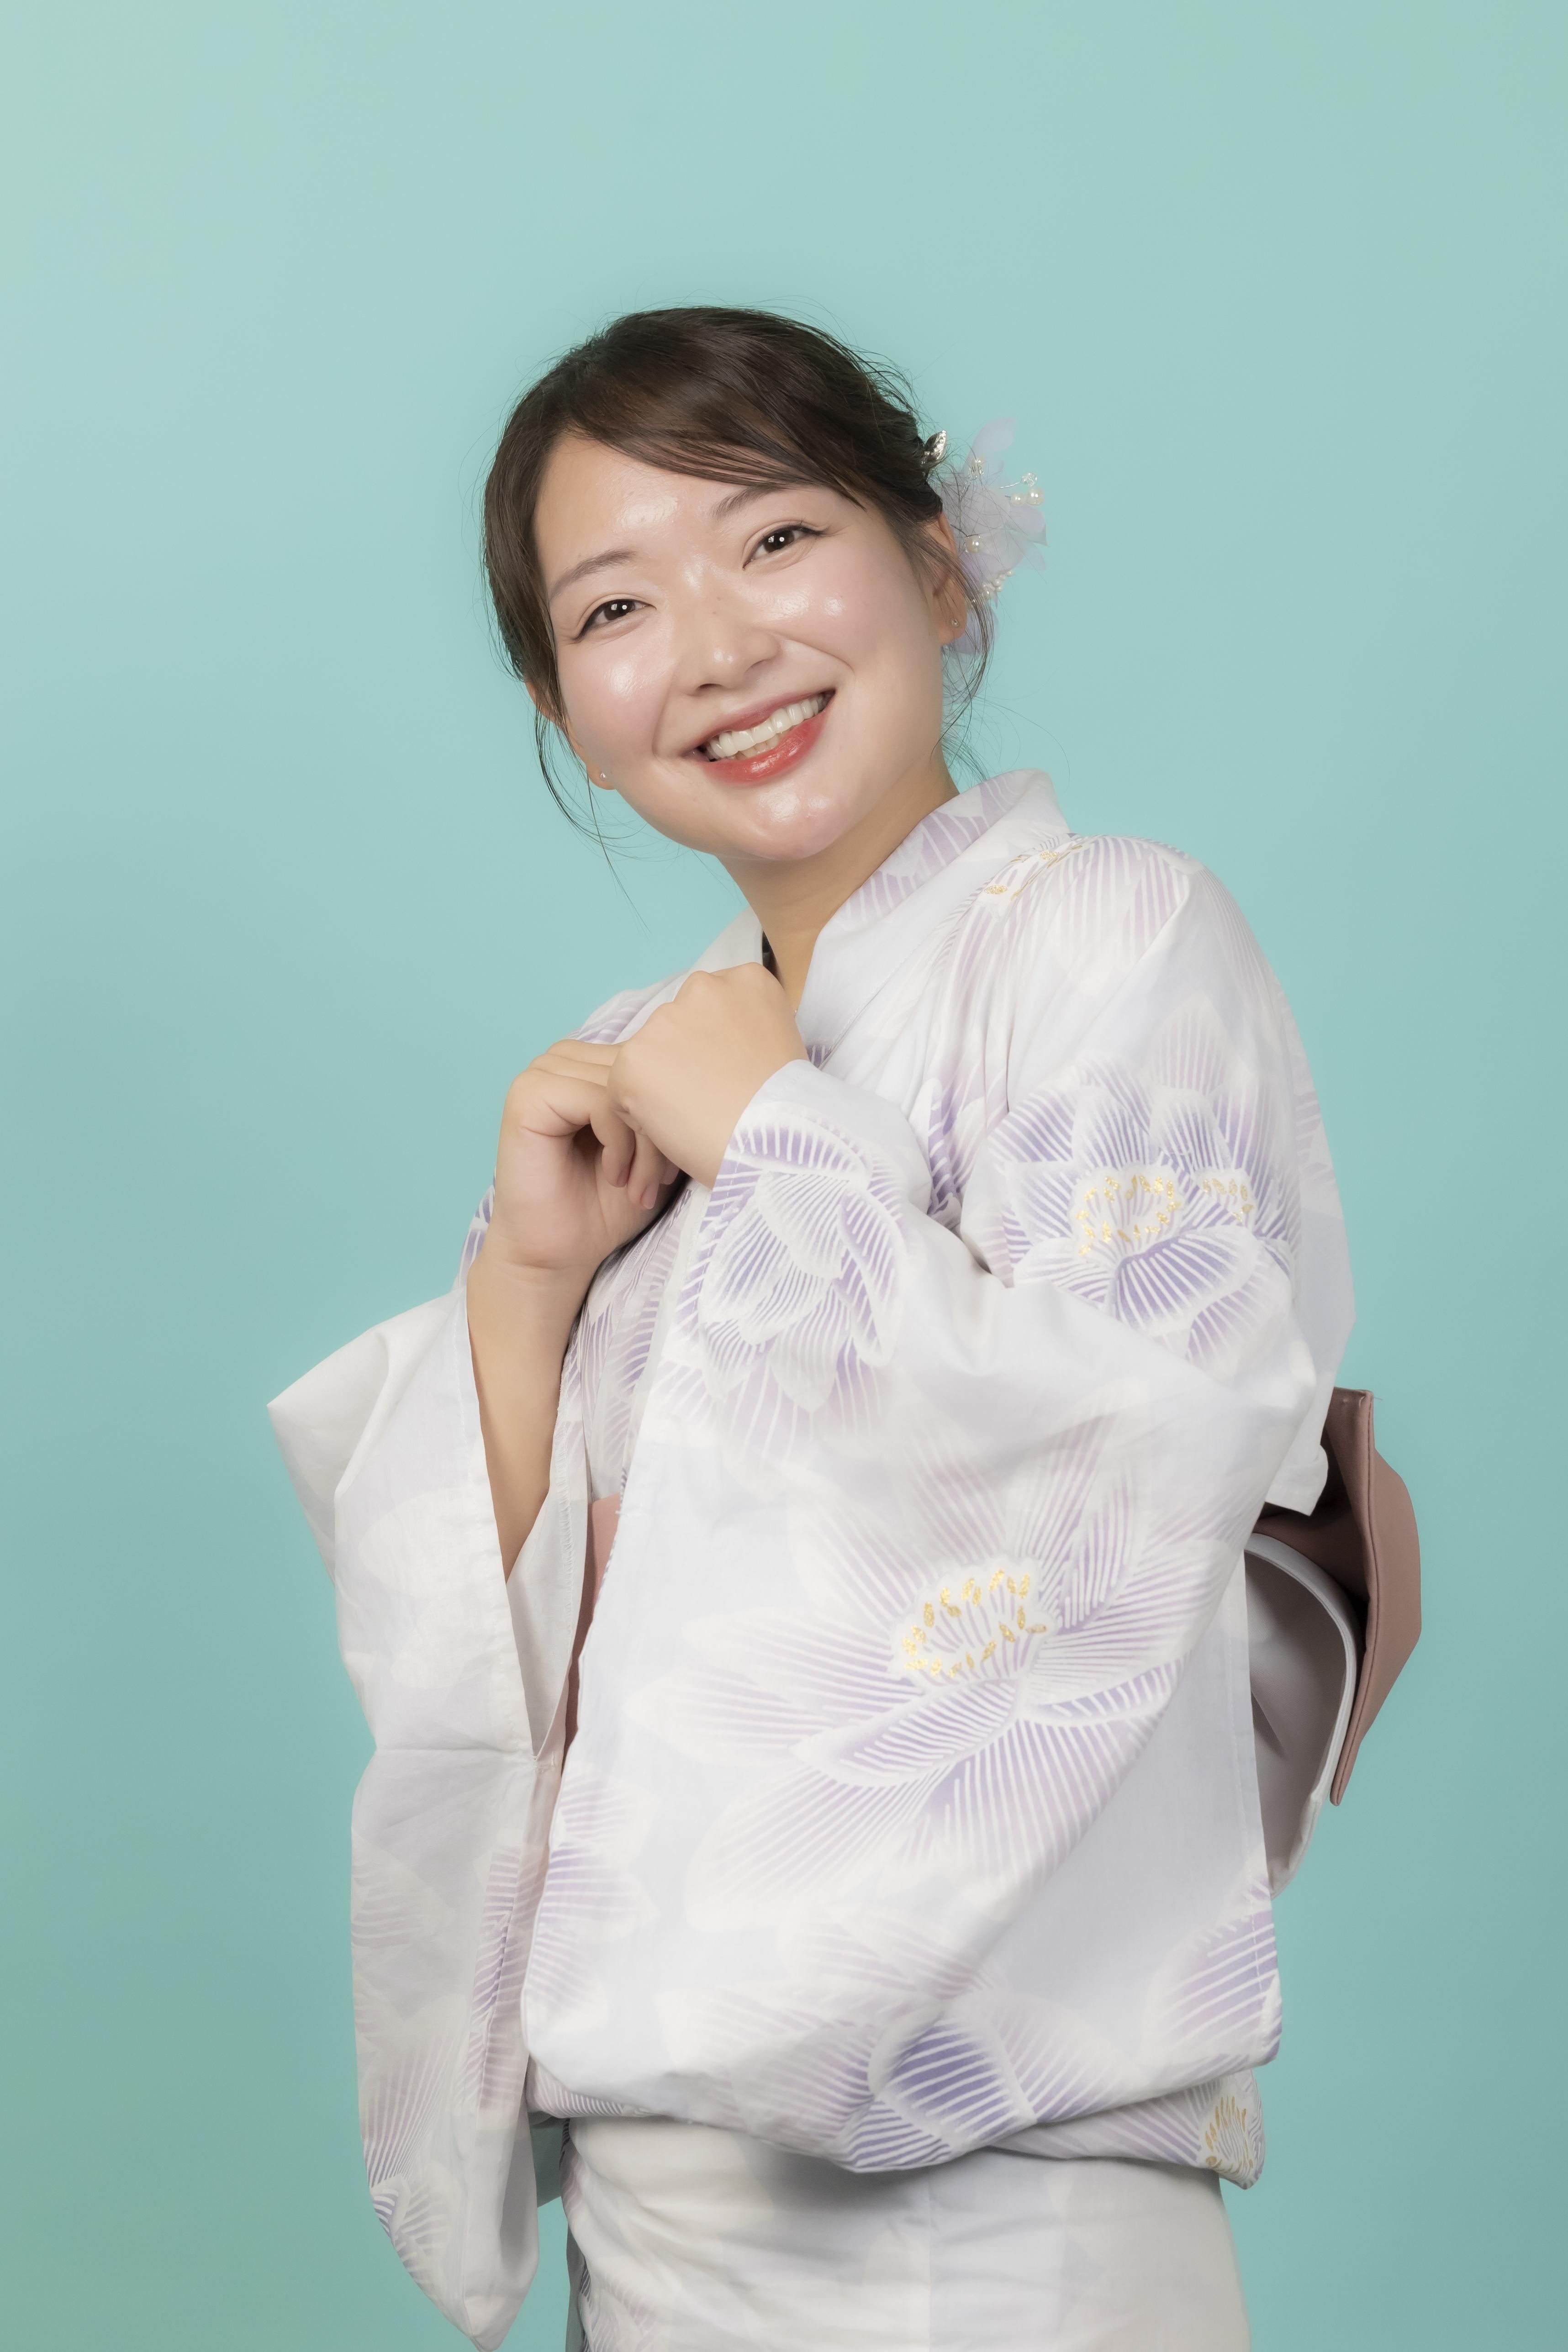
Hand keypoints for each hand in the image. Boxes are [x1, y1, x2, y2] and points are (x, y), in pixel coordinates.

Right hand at [477, 1039, 680, 1302]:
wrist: (562, 1253)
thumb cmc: (611, 1204)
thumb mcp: (658, 1144)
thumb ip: (675, 1102)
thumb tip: (727, 1073)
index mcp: (592, 1060)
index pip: (654, 1059)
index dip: (676, 1109)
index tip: (685, 1160)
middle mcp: (564, 1057)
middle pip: (640, 1072)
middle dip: (662, 1129)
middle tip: (663, 1182)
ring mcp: (541, 1072)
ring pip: (624, 1087)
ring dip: (644, 1141)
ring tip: (643, 1185)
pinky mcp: (527, 1095)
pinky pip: (597, 1100)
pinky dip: (618, 1142)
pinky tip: (616, 1177)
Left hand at [606, 964, 807, 1188]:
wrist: (777, 1143)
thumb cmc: (787, 1109)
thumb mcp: (779, 1045)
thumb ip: (742, 1031)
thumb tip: (713, 1049)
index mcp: (745, 981)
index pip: (708, 1009)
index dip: (713, 1049)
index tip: (730, 1077)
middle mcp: (702, 988)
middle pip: (673, 1028)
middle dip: (682, 1063)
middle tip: (710, 1101)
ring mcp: (663, 1021)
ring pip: (646, 1058)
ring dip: (660, 1088)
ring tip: (696, 1119)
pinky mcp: (632, 1059)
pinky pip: (622, 1091)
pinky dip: (640, 1117)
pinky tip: (675, 1130)